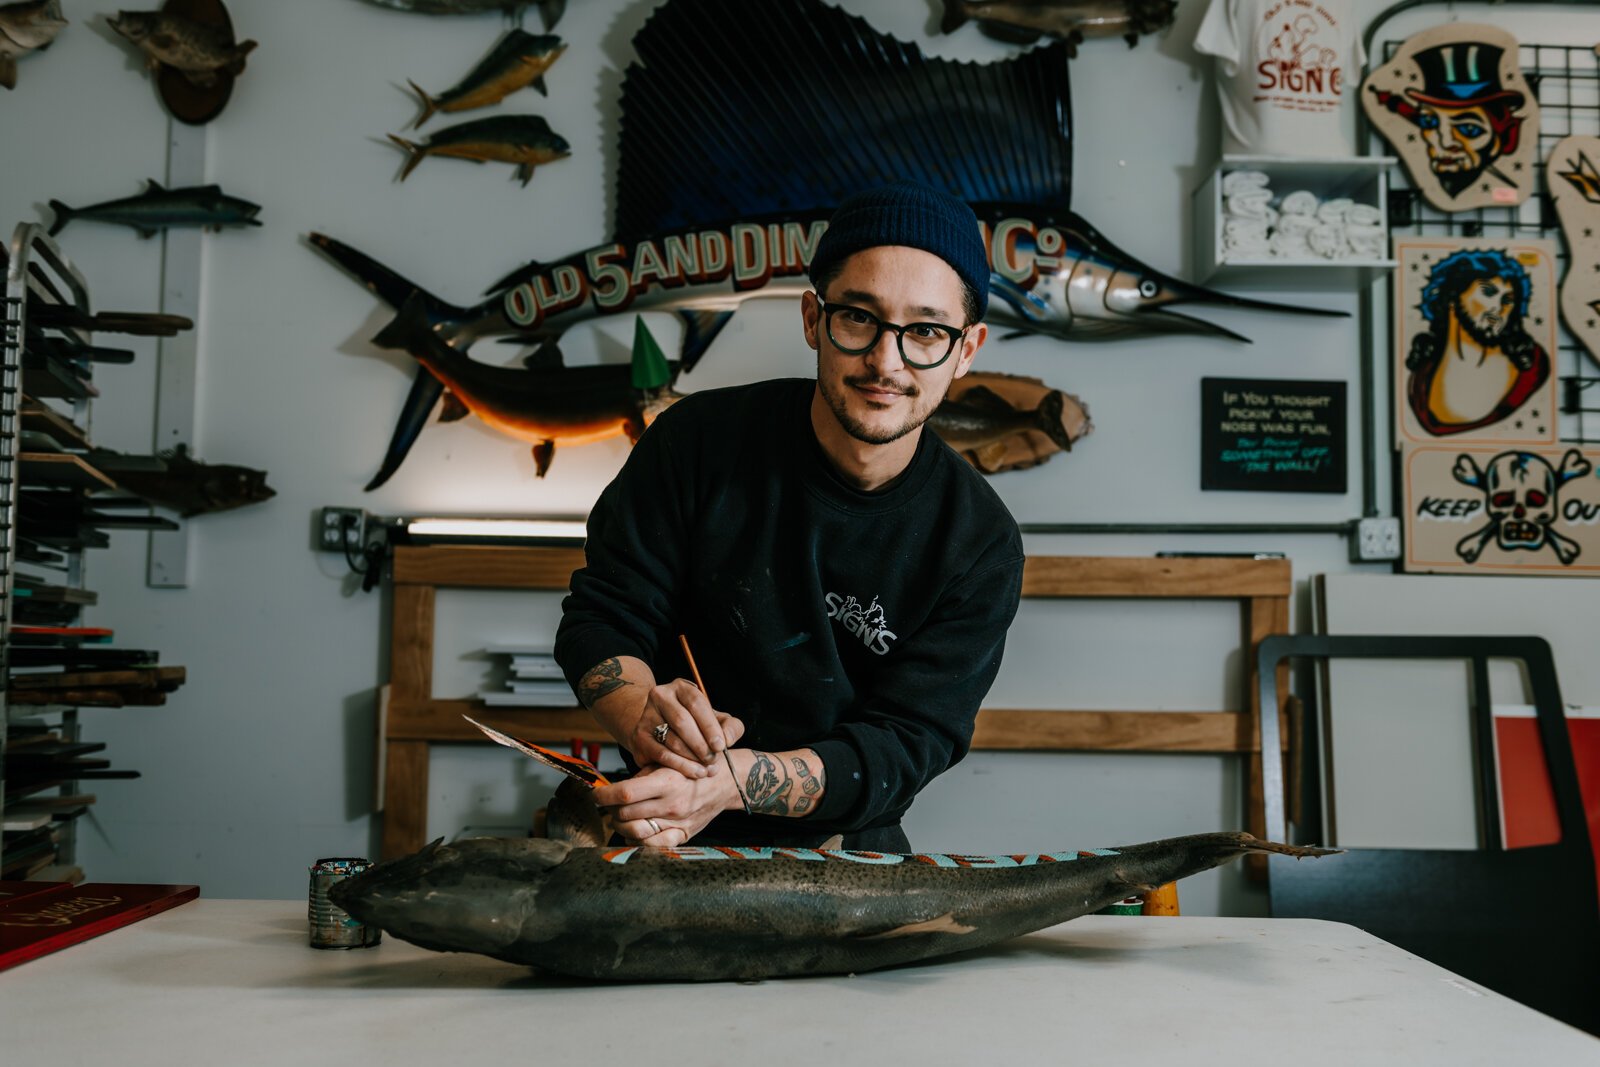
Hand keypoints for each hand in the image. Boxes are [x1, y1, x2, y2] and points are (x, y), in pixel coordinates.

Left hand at [595, 763, 737, 846]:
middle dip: (611, 810)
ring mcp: (678, 822)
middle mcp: (672, 804)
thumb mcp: (667, 762)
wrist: (724, 782)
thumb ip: (641, 777)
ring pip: (635, 832)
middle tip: (610, 804)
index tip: (596, 795)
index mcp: (666, 781)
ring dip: (621, 825)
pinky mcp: (683, 834)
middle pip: (625, 814)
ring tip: (620, 817)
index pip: (624, 794)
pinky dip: (638, 841)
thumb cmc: (691, 769)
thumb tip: (614, 791)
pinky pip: (654, 846)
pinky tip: (635, 832)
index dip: (603, 796)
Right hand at [627, 678, 744, 777]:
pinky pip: (661, 754)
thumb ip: (730, 726)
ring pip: (672, 740)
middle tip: (714, 760)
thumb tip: (727, 739)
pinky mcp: (639, 737)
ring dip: (692, 758)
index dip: (710, 726)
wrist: (661, 729)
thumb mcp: (716, 720)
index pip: (696, 703)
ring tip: (707, 769)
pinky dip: (680, 766)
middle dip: (701, 744)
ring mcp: (646, 716)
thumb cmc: (696, 724)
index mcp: (681, 687)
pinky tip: (694, 773)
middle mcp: (660, 696)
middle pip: (682, 721)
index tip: (721, 746)